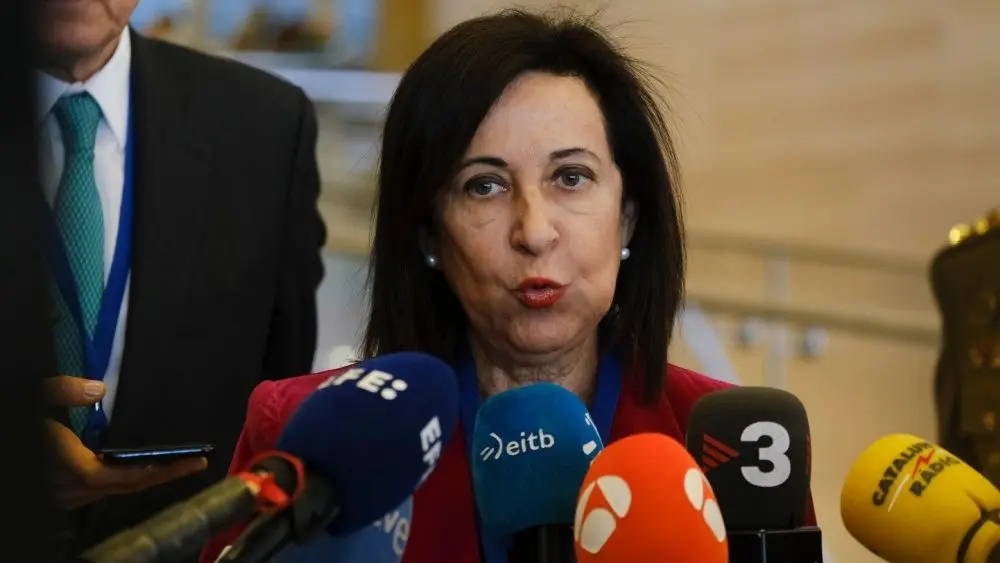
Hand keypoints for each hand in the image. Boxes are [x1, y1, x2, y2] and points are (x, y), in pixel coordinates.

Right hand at [45, 376, 207, 509]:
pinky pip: (98, 490)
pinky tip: (135, 467)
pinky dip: (121, 480)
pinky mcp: (59, 494)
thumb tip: (98, 388)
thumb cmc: (14, 422)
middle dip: (163, 475)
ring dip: (142, 479)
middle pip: (127, 487)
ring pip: (113, 491)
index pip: (128, 476)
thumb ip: (61, 391)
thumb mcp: (32, 399)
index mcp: (74, 469)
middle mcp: (72, 490)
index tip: (192, 461)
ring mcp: (64, 496)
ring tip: (174, 464)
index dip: (163, 470)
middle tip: (196, 462)